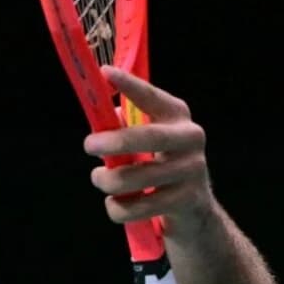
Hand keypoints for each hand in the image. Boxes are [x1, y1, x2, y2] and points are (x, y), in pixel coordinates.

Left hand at [83, 65, 215, 234]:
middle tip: (88, 145)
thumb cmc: (159, 165)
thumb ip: (124, 124)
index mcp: (176, 116)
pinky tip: (117, 203)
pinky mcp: (186, 202)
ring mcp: (192, 171)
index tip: (105, 72)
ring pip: (134, 178)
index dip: (130, 85)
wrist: (194, 211)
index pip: (152, 97)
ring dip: (106, 180)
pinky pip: (135, 207)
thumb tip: (100, 115)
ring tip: (101, 178)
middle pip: (149, 137)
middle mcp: (189, 138)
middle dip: (114, 142)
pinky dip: (116, 207)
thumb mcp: (147, 139)